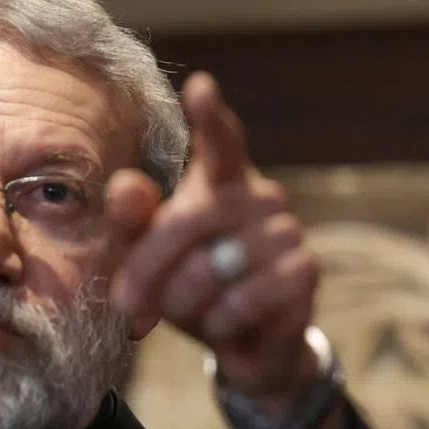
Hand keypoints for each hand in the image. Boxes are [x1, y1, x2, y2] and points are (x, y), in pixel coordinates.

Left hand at [107, 72, 319, 409]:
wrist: (241, 341)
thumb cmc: (187, 284)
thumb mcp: (149, 253)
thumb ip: (132, 219)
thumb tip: (123, 184)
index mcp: (220, 180)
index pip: (219, 140)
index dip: (210, 117)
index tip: (200, 87)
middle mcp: (260, 195)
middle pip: (188, 220)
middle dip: (148, 267)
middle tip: (126, 302)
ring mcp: (287, 231)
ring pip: (213, 266)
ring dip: (185, 302)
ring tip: (188, 311)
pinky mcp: (305, 271)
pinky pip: (244, 298)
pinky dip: (220, 321)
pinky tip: (222, 324)